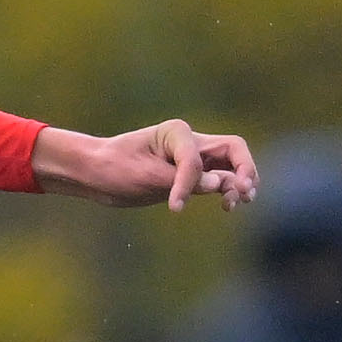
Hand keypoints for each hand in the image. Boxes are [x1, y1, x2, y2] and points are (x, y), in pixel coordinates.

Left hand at [33, 121, 257, 210]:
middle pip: (233, 149)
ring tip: (238, 203)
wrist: (96, 173)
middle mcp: (190, 140)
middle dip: (244, 170)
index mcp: (176, 132)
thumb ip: (183, 180)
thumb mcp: (144, 176)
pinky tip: (228, 205)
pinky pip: (219, 179)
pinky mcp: (191, 175)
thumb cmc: (114, 168)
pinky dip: (228, 189)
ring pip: (231, 165)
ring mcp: (194, 157)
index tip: (173, 208)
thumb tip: (222, 182)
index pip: (194, 159)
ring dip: (240, 182)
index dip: (188, 184)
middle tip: (245, 192)